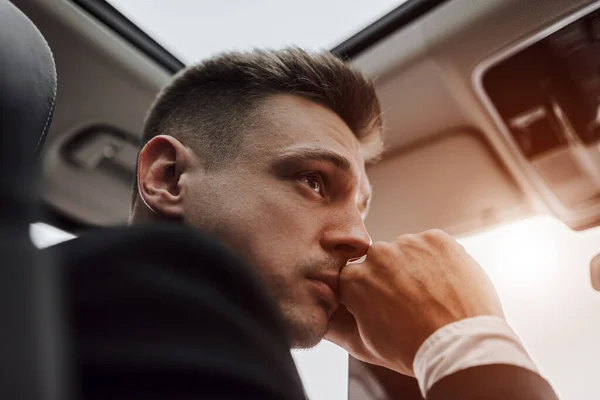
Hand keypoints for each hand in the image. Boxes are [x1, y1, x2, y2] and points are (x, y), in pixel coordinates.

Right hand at [326, 229, 503, 375]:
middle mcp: (377, 255)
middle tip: (411, 305)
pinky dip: (437, 259)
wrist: (461, 346)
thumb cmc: (412, 349)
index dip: (370, 295)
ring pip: (406, 251)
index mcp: (354, 279)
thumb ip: (336, 327)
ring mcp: (408, 243)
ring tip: (431, 296)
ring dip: (413, 267)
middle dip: (391, 278)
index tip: (385, 310)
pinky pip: (431, 245)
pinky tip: (444, 283)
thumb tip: (322, 318)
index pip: (355, 278)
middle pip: (380, 262)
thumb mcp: (364, 346)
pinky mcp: (437, 238)